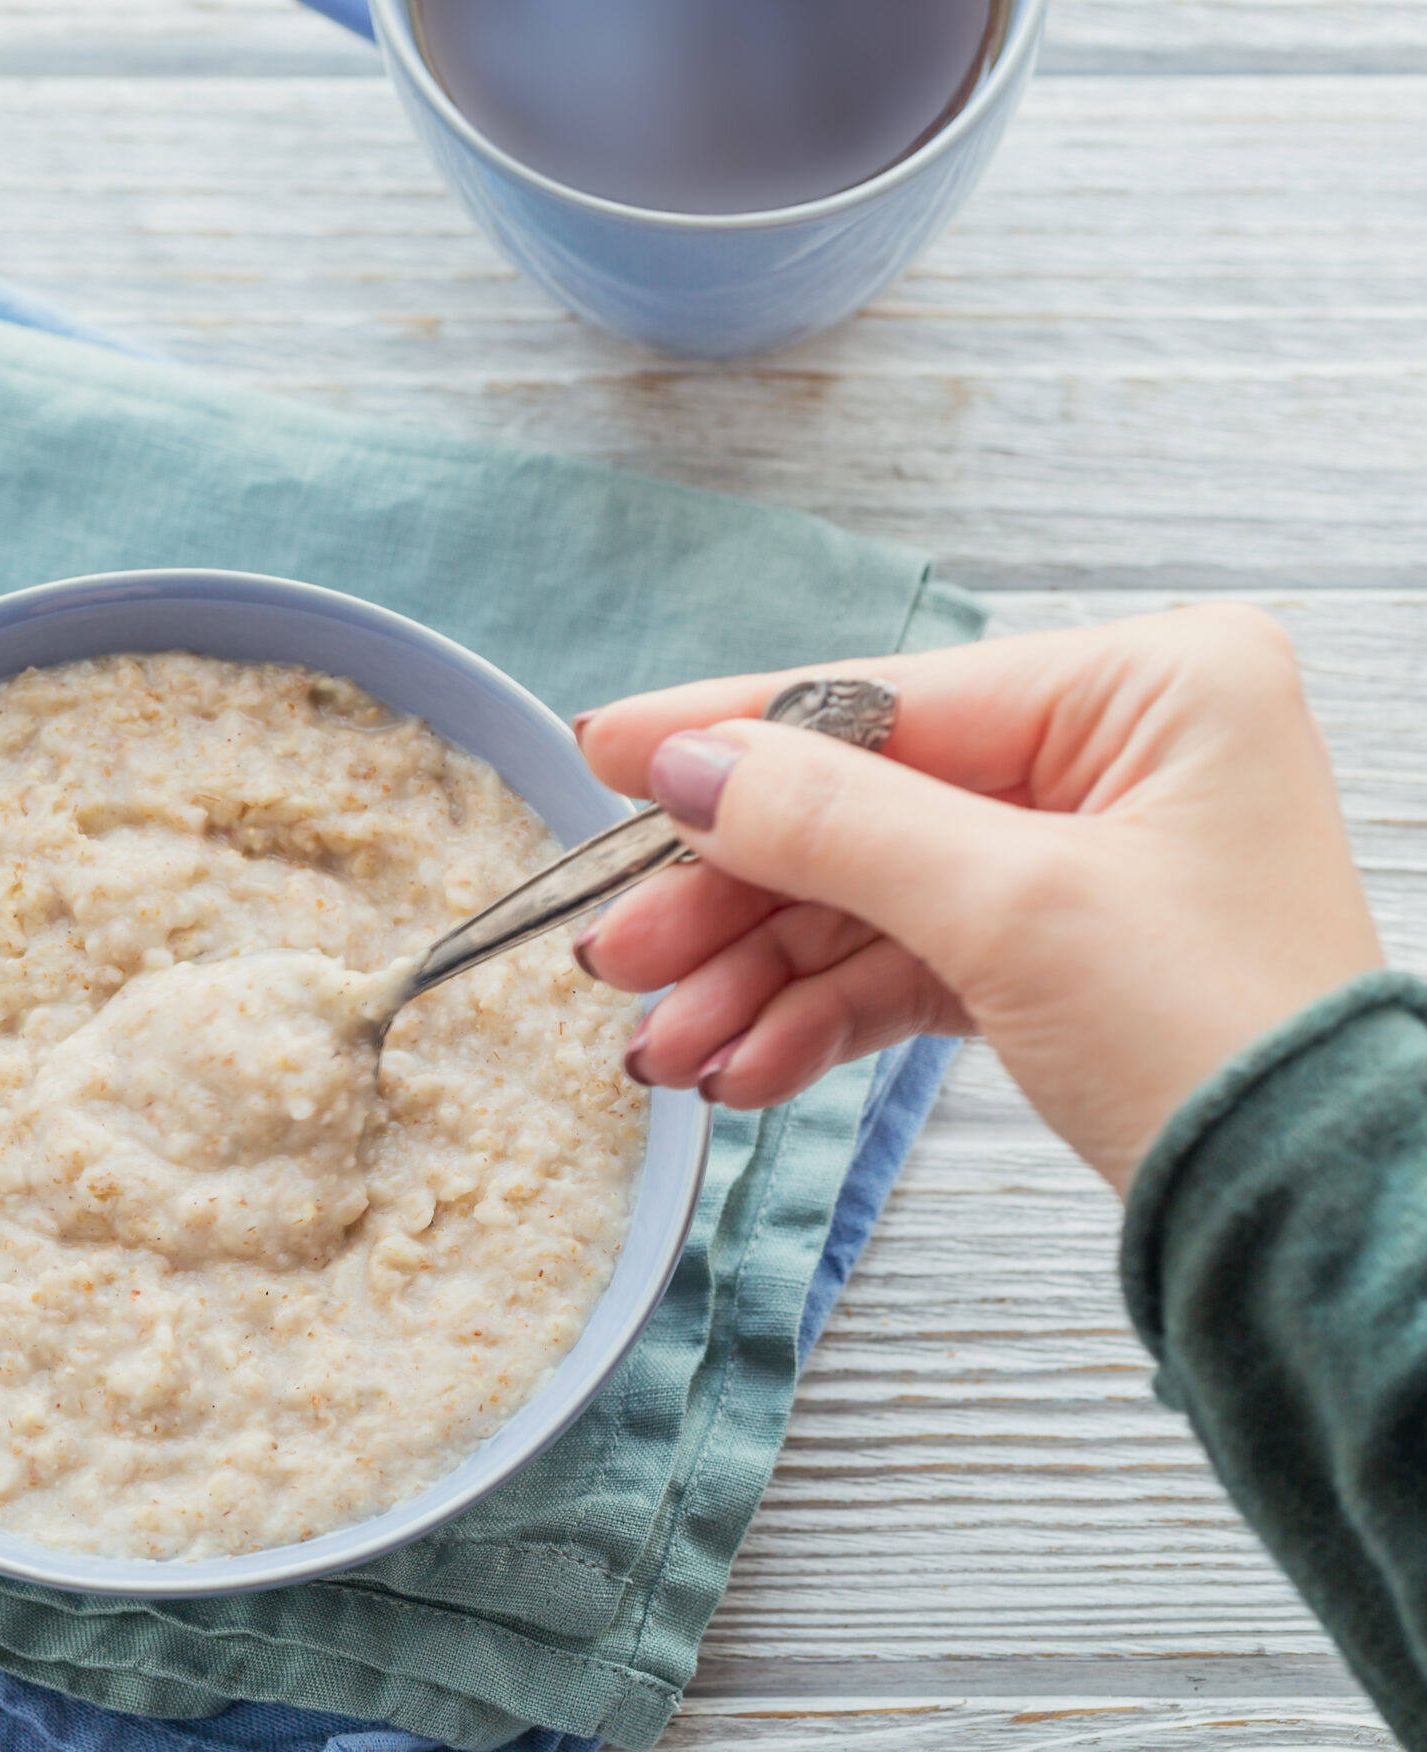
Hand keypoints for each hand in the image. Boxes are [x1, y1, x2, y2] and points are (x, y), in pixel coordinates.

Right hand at [572, 605, 1382, 1192]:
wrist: (1321, 1240)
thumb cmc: (1226, 1043)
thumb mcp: (1011, 911)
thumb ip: (831, 820)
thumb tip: (686, 763)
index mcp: (1151, 687)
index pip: (887, 698)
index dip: (732, 735)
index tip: (605, 750)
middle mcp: (1120, 754)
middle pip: (860, 805)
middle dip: (733, 899)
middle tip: (619, 953)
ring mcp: (1085, 858)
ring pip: (865, 896)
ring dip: (756, 977)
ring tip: (664, 1050)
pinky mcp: (1057, 956)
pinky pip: (903, 964)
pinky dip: (817, 1016)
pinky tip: (741, 1066)